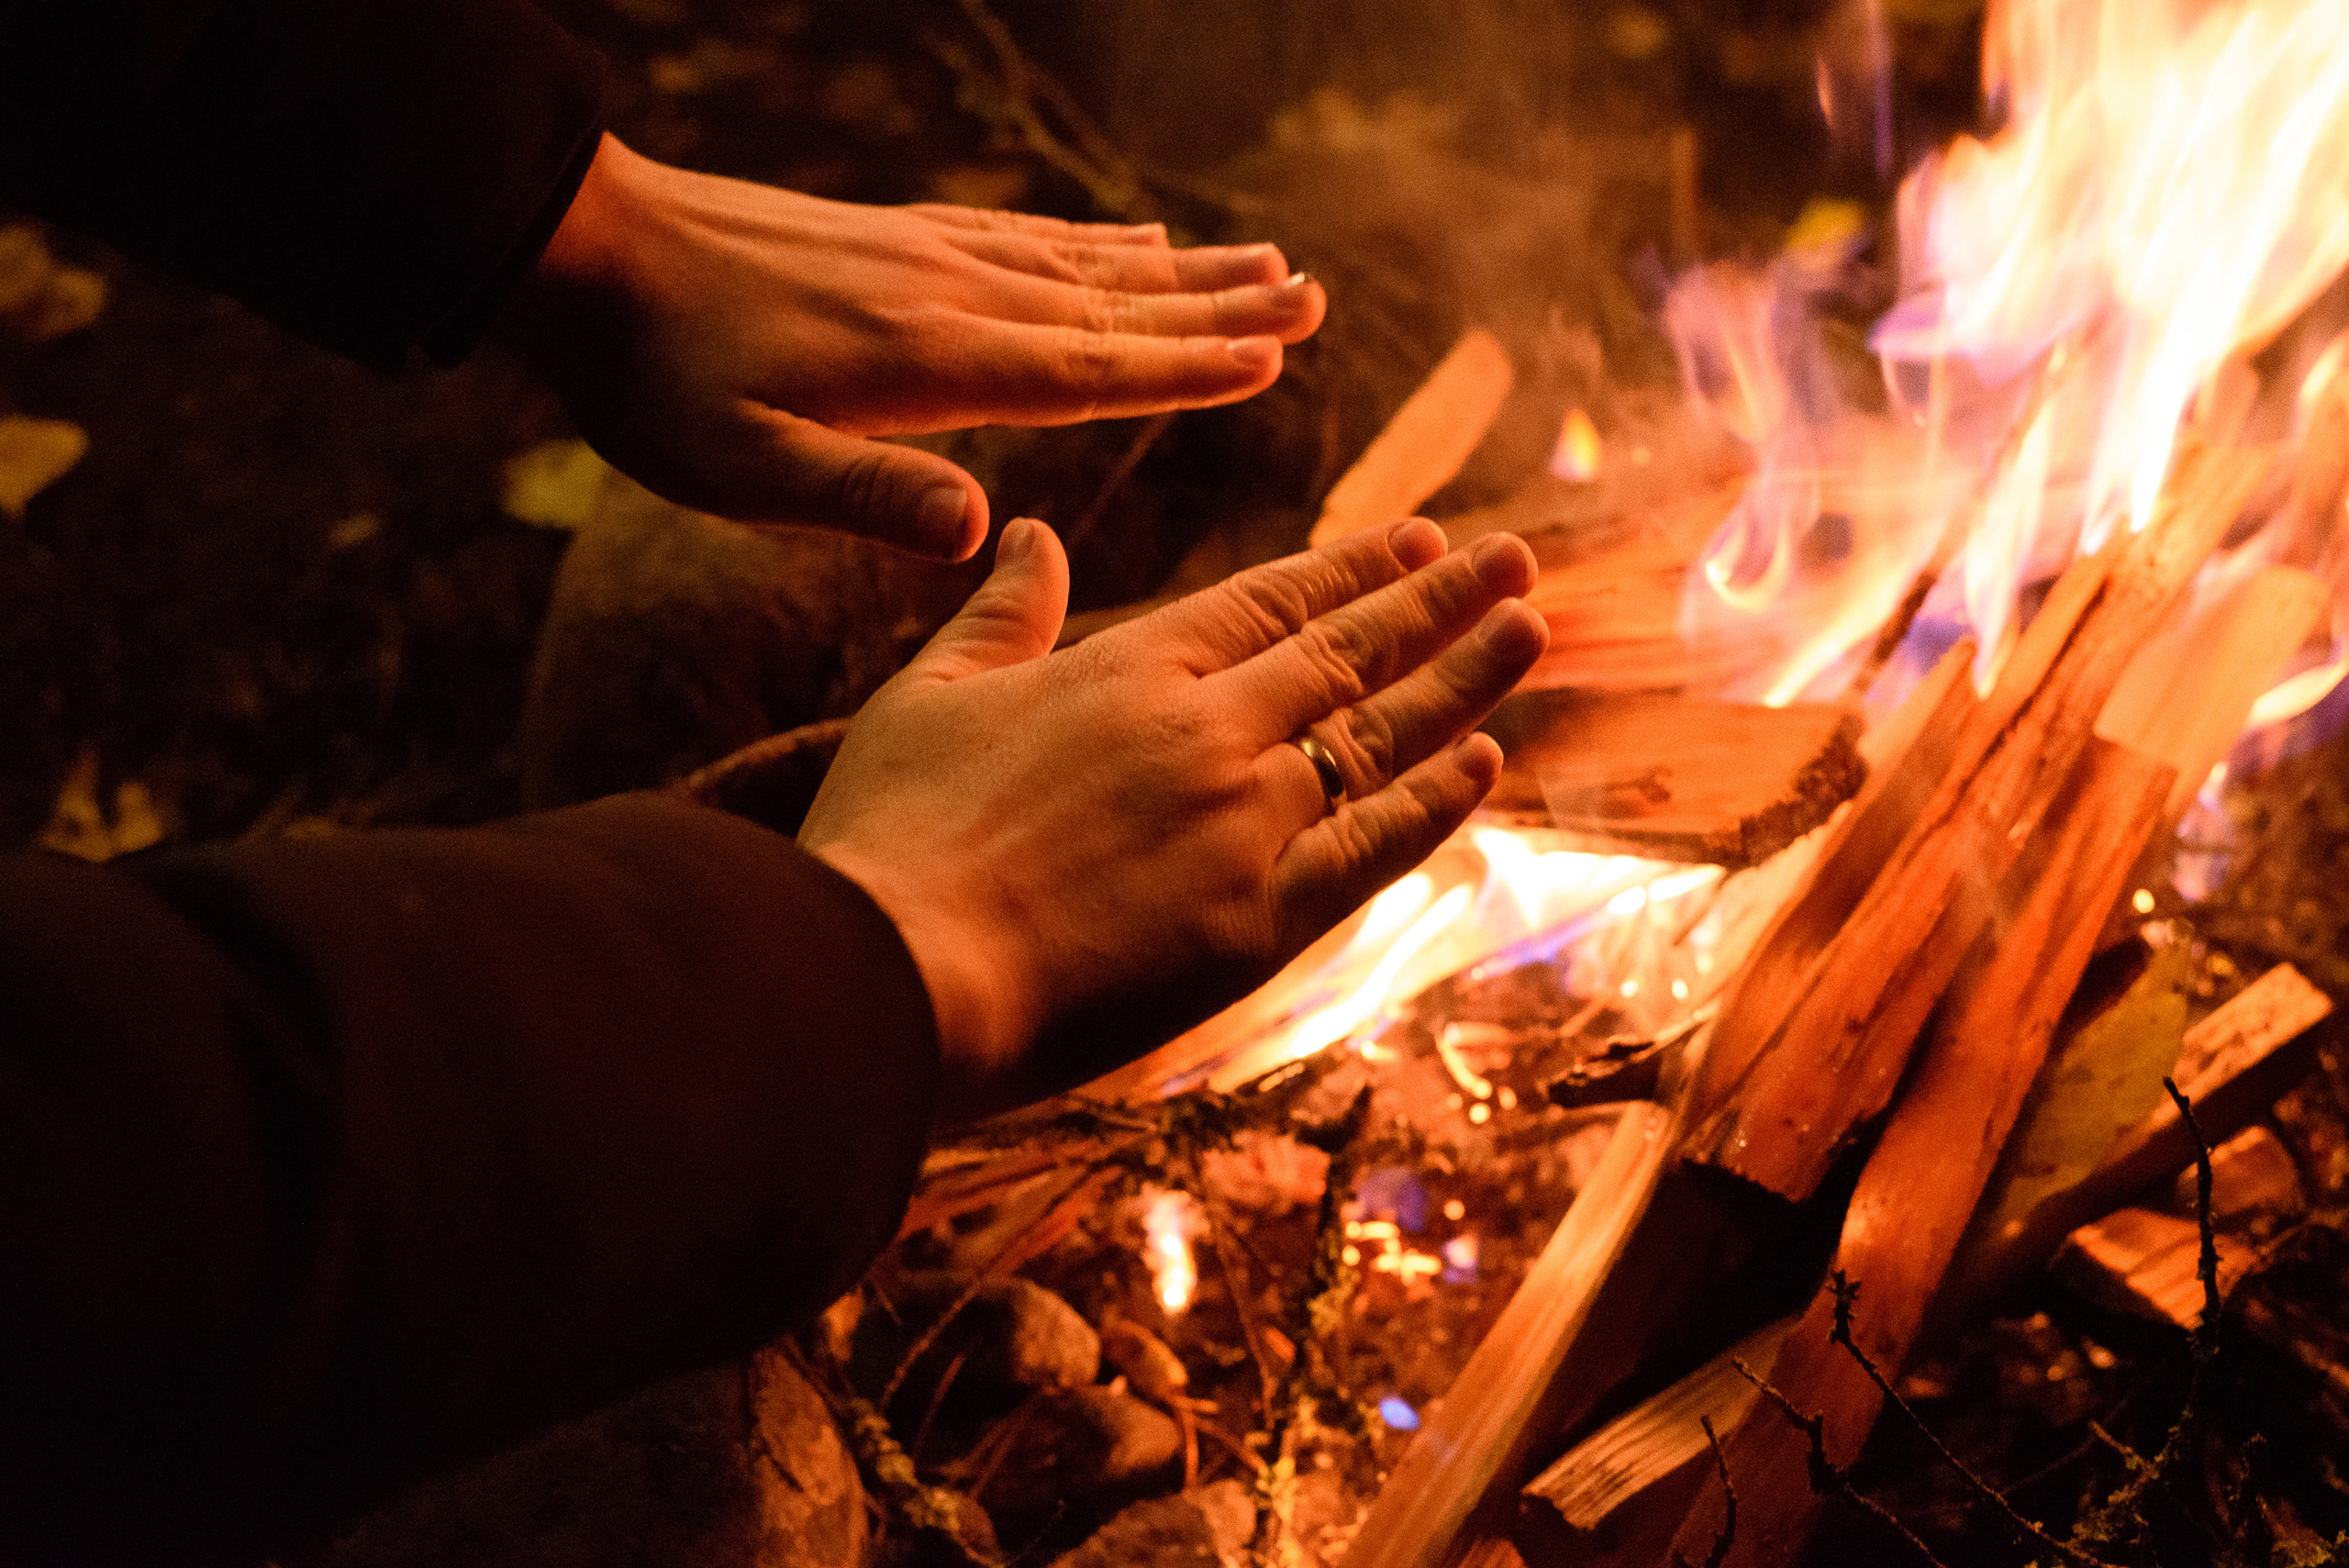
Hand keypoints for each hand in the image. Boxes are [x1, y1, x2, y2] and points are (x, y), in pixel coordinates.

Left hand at [501, 134, 1326, 559]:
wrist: (588, 250)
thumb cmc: (657, 380)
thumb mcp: (741, 467)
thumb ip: (862, 494)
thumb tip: (979, 532)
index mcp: (934, 363)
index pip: (1089, 370)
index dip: (1186, 368)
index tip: (1276, 358)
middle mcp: (953, 295)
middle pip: (1114, 303)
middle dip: (1218, 307)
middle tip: (1311, 295)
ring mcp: (930, 256)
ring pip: (1085, 264)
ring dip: (1180, 270)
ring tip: (1261, 261)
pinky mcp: (900, 236)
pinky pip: (1027, 237)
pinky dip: (1096, 241)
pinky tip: (1132, 237)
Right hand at [798, 517, 1546, 1120]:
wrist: (903, 974)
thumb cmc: (893, 836)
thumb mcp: (928, 696)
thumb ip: (1000, 614)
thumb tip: (1035, 535)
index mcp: (1129, 668)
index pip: (1271, 601)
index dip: (1353, 568)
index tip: (1418, 539)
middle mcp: (1208, 730)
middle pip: (1348, 653)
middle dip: (1437, 601)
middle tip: (1512, 561)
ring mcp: (1245, 824)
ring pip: (1381, 737)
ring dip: (1464, 681)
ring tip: (1527, 629)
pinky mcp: (1260, 922)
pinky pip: (1373, 848)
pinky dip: (1435, 802)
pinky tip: (1484, 762)